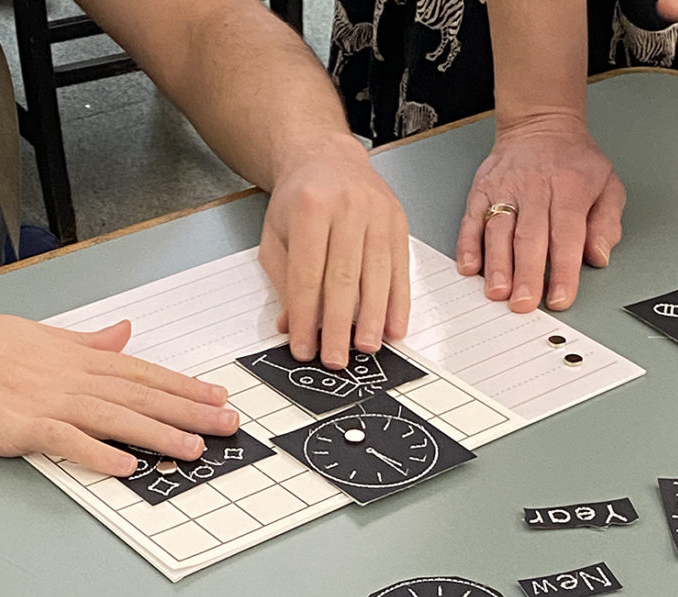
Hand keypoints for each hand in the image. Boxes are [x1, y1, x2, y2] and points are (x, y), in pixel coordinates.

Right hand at [0, 293, 237, 475]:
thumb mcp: (38, 335)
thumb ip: (85, 341)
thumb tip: (123, 334)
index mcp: (75, 356)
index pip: (142, 372)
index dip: (183, 386)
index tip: (216, 398)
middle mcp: (69, 376)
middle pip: (140, 394)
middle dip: (188, 411)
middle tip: (226, 426)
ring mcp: (46, 400)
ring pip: (114, 417)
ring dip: (156, 434)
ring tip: (193, 449)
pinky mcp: (19, 425)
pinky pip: (66, 441)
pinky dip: (99, 454)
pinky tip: (127, 467)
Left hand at [258, 133, 409, 369]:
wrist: (328, 157)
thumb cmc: (298, 201)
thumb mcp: (277, 236)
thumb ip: (284, 281)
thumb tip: (291, 326)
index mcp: (311, 209)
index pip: (308, 274)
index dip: (306, 316)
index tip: (304, 348)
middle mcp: (348, 208)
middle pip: (344, 278)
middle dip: (339, 325)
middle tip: (336, 359)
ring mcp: (378, 214)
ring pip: (377, 275)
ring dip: (372, 319)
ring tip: (367, 349)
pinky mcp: (398, 223)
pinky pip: (400, 269)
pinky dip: (398, 303)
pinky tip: (394, 327)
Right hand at [456, 115, 625, 311]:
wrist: (541, 126)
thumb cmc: (573, 163)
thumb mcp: (608, 184)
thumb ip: (607, 223)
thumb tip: (598, 256)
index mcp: (570, 188)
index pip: (567, 235)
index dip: (562, 270)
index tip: (559, 298)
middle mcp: (535, 188)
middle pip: (529, 237)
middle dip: (525, 273)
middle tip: (523, 303)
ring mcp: (505, 189)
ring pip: (498, 231)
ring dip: (496, 265)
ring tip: (496, 292)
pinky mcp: (481, 191)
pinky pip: (471, 220)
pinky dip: (468, 245)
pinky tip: (470, 267)